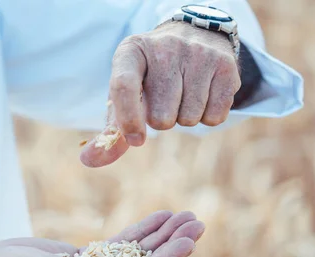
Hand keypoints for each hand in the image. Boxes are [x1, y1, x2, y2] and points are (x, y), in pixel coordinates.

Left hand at [80, 21, 240, 167]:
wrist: (193, 37)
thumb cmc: (151, 76)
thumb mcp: (127, 93)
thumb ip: (110, 131)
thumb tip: (88, 160)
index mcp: (131, 52)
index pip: (124, 87)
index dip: (128, 120)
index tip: (136, 139)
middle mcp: (165, 48)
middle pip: (162, 116)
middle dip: (162, 119)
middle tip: (165, 99)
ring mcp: (198, 54)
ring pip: (189, 119)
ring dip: (185, 118)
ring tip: (184, 94)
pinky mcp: (226, 66)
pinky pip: (214, 117)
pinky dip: (207, 116)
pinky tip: (203, 94)